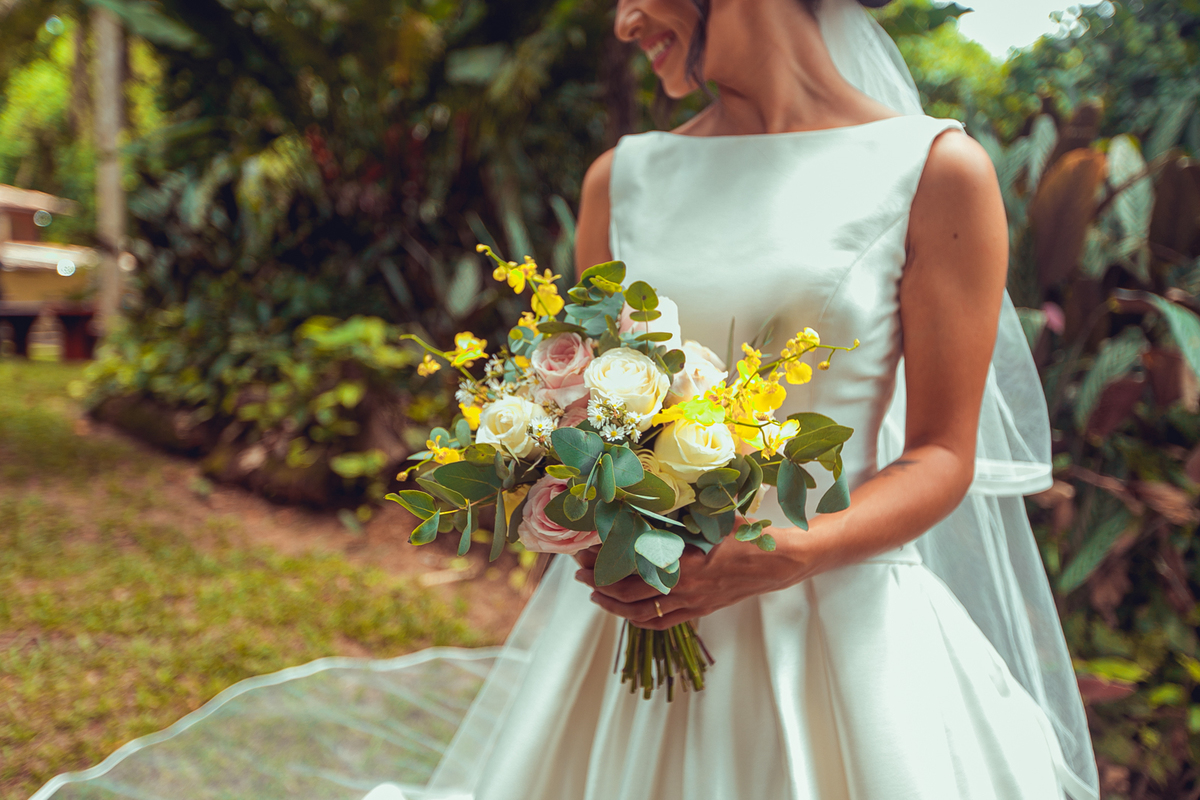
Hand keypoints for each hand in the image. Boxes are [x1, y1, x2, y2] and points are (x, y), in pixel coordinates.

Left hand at [573, 519, 820, 630]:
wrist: (775, 562)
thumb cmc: (743, 534)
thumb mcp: (708, 518)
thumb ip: (675, 518)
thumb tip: (640, 507)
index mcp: (681, 561)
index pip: (629, 565)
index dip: (603, 560)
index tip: (585, 550)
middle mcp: (681, 588)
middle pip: (626, 591)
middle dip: (598, 581)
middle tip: (580, 572)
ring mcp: (690, 603)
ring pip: (639, 612)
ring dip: (612, 604)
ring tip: (594, 594)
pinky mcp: (698, 612)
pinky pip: (660, 622)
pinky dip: (638, 619)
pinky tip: (626, 612)